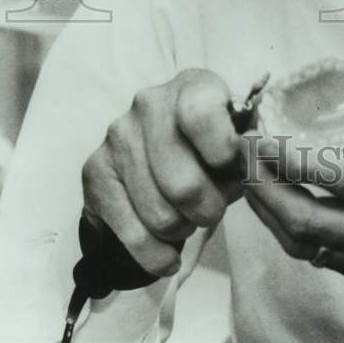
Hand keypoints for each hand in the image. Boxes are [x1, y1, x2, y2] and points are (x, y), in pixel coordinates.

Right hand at [82, 69, 242, 277]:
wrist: (153, 158)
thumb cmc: (209, 149)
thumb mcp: (235, 141)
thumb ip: (246, 153)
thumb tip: (249, 170)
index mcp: (192, 85)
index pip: (201, 114)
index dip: (222, 150)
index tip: (232, 170)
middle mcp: (150, 103)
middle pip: (182, 183)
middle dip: (208, 210)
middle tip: (212, 210)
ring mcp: (118, 136)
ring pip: (160, 215)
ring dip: (183, 230)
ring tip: (188, 221)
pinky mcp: (94, 171)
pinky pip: (133, 235)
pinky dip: (157, 256)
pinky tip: (168, 254)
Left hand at [243, 67, 343, 340]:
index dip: (297, 157)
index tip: (267, 133)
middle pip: (309, 222)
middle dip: (265, 186)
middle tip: (245, 152)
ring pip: (306, 245)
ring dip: (270, 211)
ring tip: (252, 175)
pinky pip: (321, 257)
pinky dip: (293, 230)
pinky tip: (283, 203)